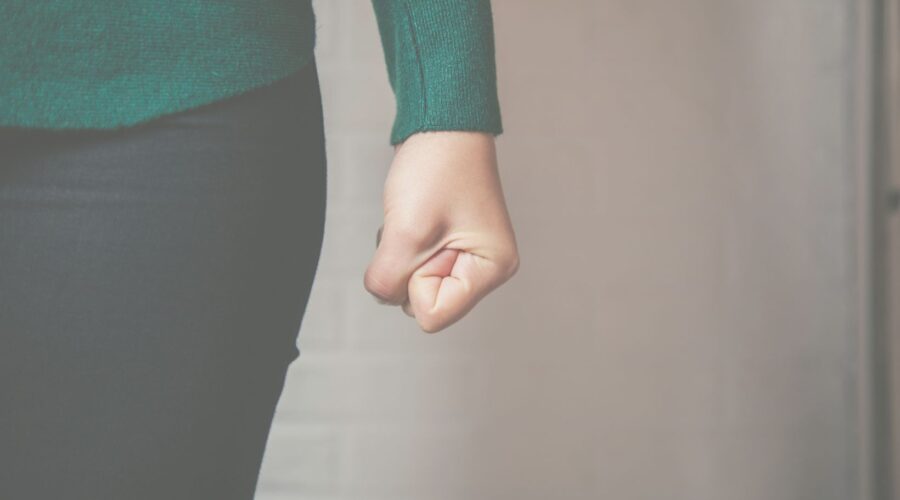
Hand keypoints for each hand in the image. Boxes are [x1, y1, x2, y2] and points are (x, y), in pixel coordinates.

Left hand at [363, 131, 519, 332]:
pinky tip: (413, 215)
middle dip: (406, 266)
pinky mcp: (446, 244)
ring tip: (418, 215)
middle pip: (421, 301)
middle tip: (420, 225)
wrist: (441, 124)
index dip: (414, 281)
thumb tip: (382, 294)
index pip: (432, 314)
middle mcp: (483, 268)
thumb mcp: (406, 232)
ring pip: (410, 283)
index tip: (427, 240)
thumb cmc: (437, 167)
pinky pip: (409, 263)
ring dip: (400, 252)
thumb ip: (388, 279)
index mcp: (491, 269)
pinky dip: (400, 243)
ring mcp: (464, 256)